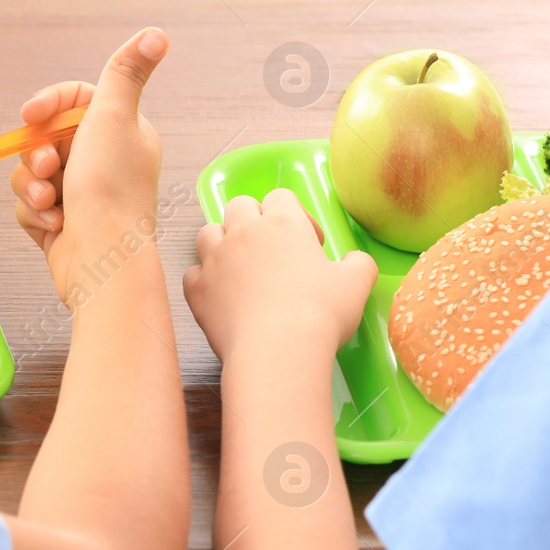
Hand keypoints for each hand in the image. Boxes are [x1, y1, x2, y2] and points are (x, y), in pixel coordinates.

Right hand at [12, 28, 166, 301]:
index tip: (30, 115)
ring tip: (49, 203)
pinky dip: (35, 214)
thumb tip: (157, 33)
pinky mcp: (62, 223)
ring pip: (32, 172)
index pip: (76, 102)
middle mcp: (105, 162)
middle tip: (48, 170)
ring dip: (32, 186)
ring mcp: (82, 195)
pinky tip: (53, 226)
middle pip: (47, 138)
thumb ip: (125, 71)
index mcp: (124, 133)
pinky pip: (29, 204)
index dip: (48, 105)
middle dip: (37, 155)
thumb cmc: (110, 190)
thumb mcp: (114, 116)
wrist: (101, 263)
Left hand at [183, 188, 377, 360]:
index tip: (309, 244)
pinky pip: (192, 273)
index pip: (281, 197)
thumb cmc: (320, 313)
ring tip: (241, 267)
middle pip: (239, 206)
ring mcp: (215, 260)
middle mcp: (243, 232)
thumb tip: (355, 261)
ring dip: (222, 242)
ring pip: (208, 233)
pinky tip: (221, 295)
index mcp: (283, 223)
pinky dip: (203, 280)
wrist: (278, 352)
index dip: (296, 216)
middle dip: (254, 220)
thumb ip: (358, 263)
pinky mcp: (197, 290)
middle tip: (272, 251)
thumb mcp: (356, 284)